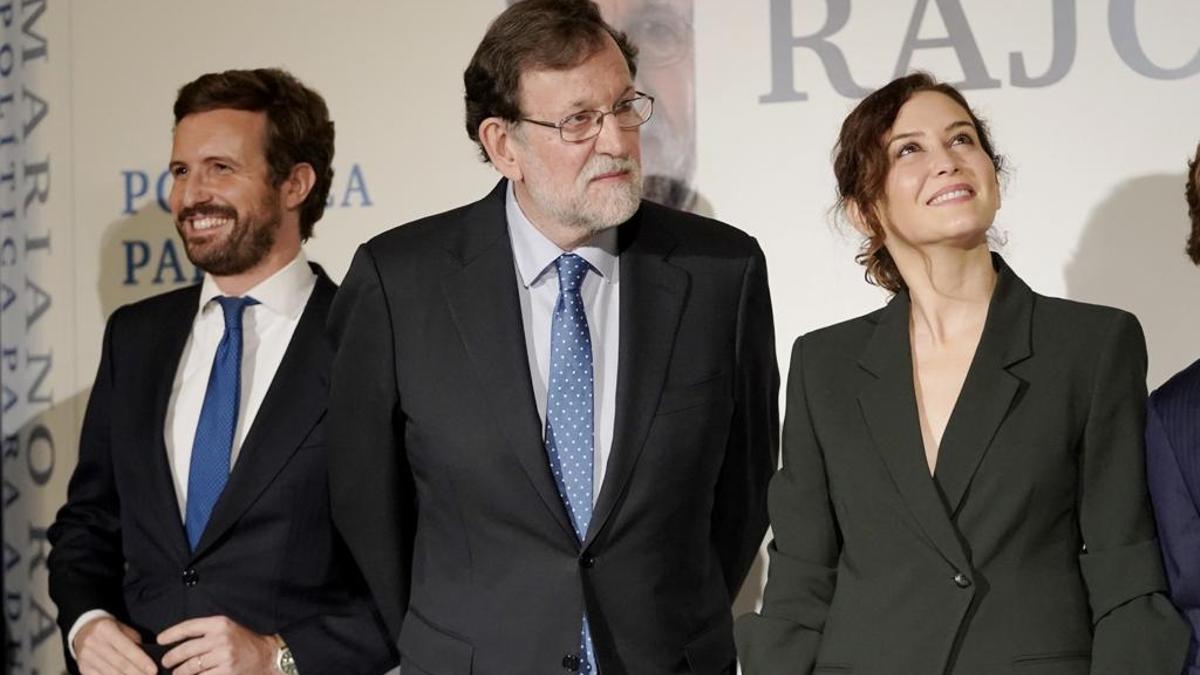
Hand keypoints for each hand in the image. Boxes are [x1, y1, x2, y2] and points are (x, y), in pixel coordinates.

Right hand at [73, 616, 157, 674]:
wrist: (83, 630)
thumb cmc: (110, 629)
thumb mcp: (123, 629)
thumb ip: (134, 643)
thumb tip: (147, 660)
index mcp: (106, 629)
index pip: (127, 648)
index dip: (141, 661)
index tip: (153, 670)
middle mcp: (94, 643)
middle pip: (119, 663)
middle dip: (137, 673)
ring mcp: (86, 657)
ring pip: (109, 673)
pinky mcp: (83, 668)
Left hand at [157, 616, 277, 674]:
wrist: (266, 655)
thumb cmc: (243, 642)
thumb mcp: (227, 628)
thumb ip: (206, 632)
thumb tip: (178, 643)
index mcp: (220, 624)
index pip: (189, 627)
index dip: (171, 634)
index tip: (160, 640)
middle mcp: (221, 638)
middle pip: (186, 650)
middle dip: (171, 658)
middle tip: (166, 662)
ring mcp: (223, 656)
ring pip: (190, 667)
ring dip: (179, 672)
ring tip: (177, 673)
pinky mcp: (226, 672)